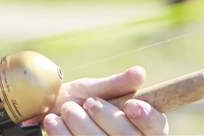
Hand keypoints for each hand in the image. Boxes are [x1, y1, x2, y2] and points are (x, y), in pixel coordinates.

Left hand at [41, 67, 168, 135]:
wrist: (45, 112)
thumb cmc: (76, 101)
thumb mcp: (94, 89)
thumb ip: (116, 85)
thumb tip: (140, 72)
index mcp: (139, 126)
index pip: (157, 129)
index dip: (148, 118)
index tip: (131, 104)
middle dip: (107, 117)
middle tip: (89, 103)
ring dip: (81, 123)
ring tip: (68, 109)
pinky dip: (63, 132)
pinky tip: (54, 120)